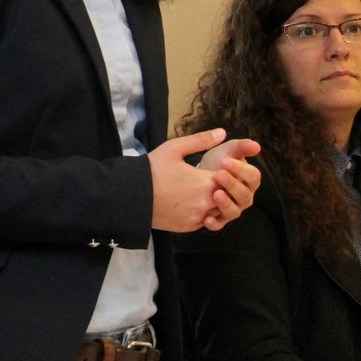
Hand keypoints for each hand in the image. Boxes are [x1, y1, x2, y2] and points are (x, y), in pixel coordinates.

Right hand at [147, 129, 261, 231]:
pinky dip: (201, 212)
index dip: (226, 171)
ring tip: (197, 190)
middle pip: (227, 196)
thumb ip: (201, 140)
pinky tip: (188, 201)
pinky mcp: (188, 227)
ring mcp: (197, 217)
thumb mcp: (174, 148)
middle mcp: (205, 203)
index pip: (230, 178)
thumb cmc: (151, 170)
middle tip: (206, 179)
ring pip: (218, 210)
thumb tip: (222, 133)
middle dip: (221, 187)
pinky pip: (204, 220)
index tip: (216, 167)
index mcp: (205, 182)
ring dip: (213, 201)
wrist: (130, 196)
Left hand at [199, 136, 260, 225]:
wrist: (199, 175)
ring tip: (215, 194)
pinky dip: (214, 223)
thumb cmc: (217, 161)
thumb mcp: (228, 151)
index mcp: (250, 180)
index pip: (253, 176)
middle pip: (244, 195)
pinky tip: (206, 218)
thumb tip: (257, 146)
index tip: (225, 161)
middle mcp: (244, 197)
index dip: (241, 169)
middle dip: (232, 185)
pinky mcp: (220, 219)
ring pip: (234, 211)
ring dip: (226, 204)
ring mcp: (233, 209)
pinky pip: (219, 225)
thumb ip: (241, 147)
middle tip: (218, 174)